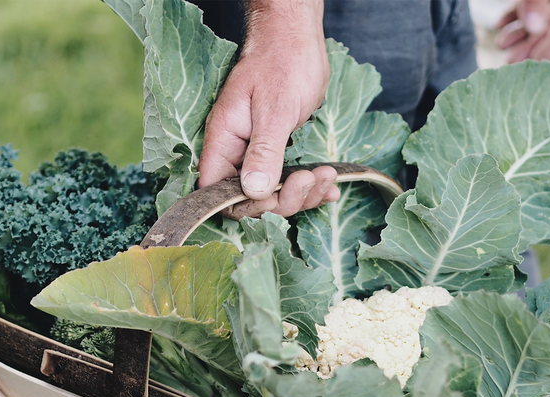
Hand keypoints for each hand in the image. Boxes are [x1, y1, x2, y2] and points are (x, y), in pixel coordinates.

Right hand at [198, 2, 339, 219]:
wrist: (296, 40)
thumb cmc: (282, 62)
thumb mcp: (275, 108)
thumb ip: (264, 150)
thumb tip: (254, 190)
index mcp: (224, 141)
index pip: (219, 192)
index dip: (246, 204)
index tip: (275, 195)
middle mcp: (237, 152)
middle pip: (252, 200)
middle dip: (285, 198)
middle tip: (310, 177)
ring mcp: (258, 154)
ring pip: (275, 195)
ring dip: (305, 193)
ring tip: (327, 174)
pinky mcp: (279, 153)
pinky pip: (290, 182)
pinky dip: (312, 188)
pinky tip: (330, 184)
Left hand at [496, 0, 549, 62]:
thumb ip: (537, 1)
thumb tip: (532, 26)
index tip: (536, 59)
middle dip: (531, 45)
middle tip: (513, 62)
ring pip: (537, 19)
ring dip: (519, 34)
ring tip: (501, 45)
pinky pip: (526, 5)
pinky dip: (512, 17)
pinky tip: (499, 25)